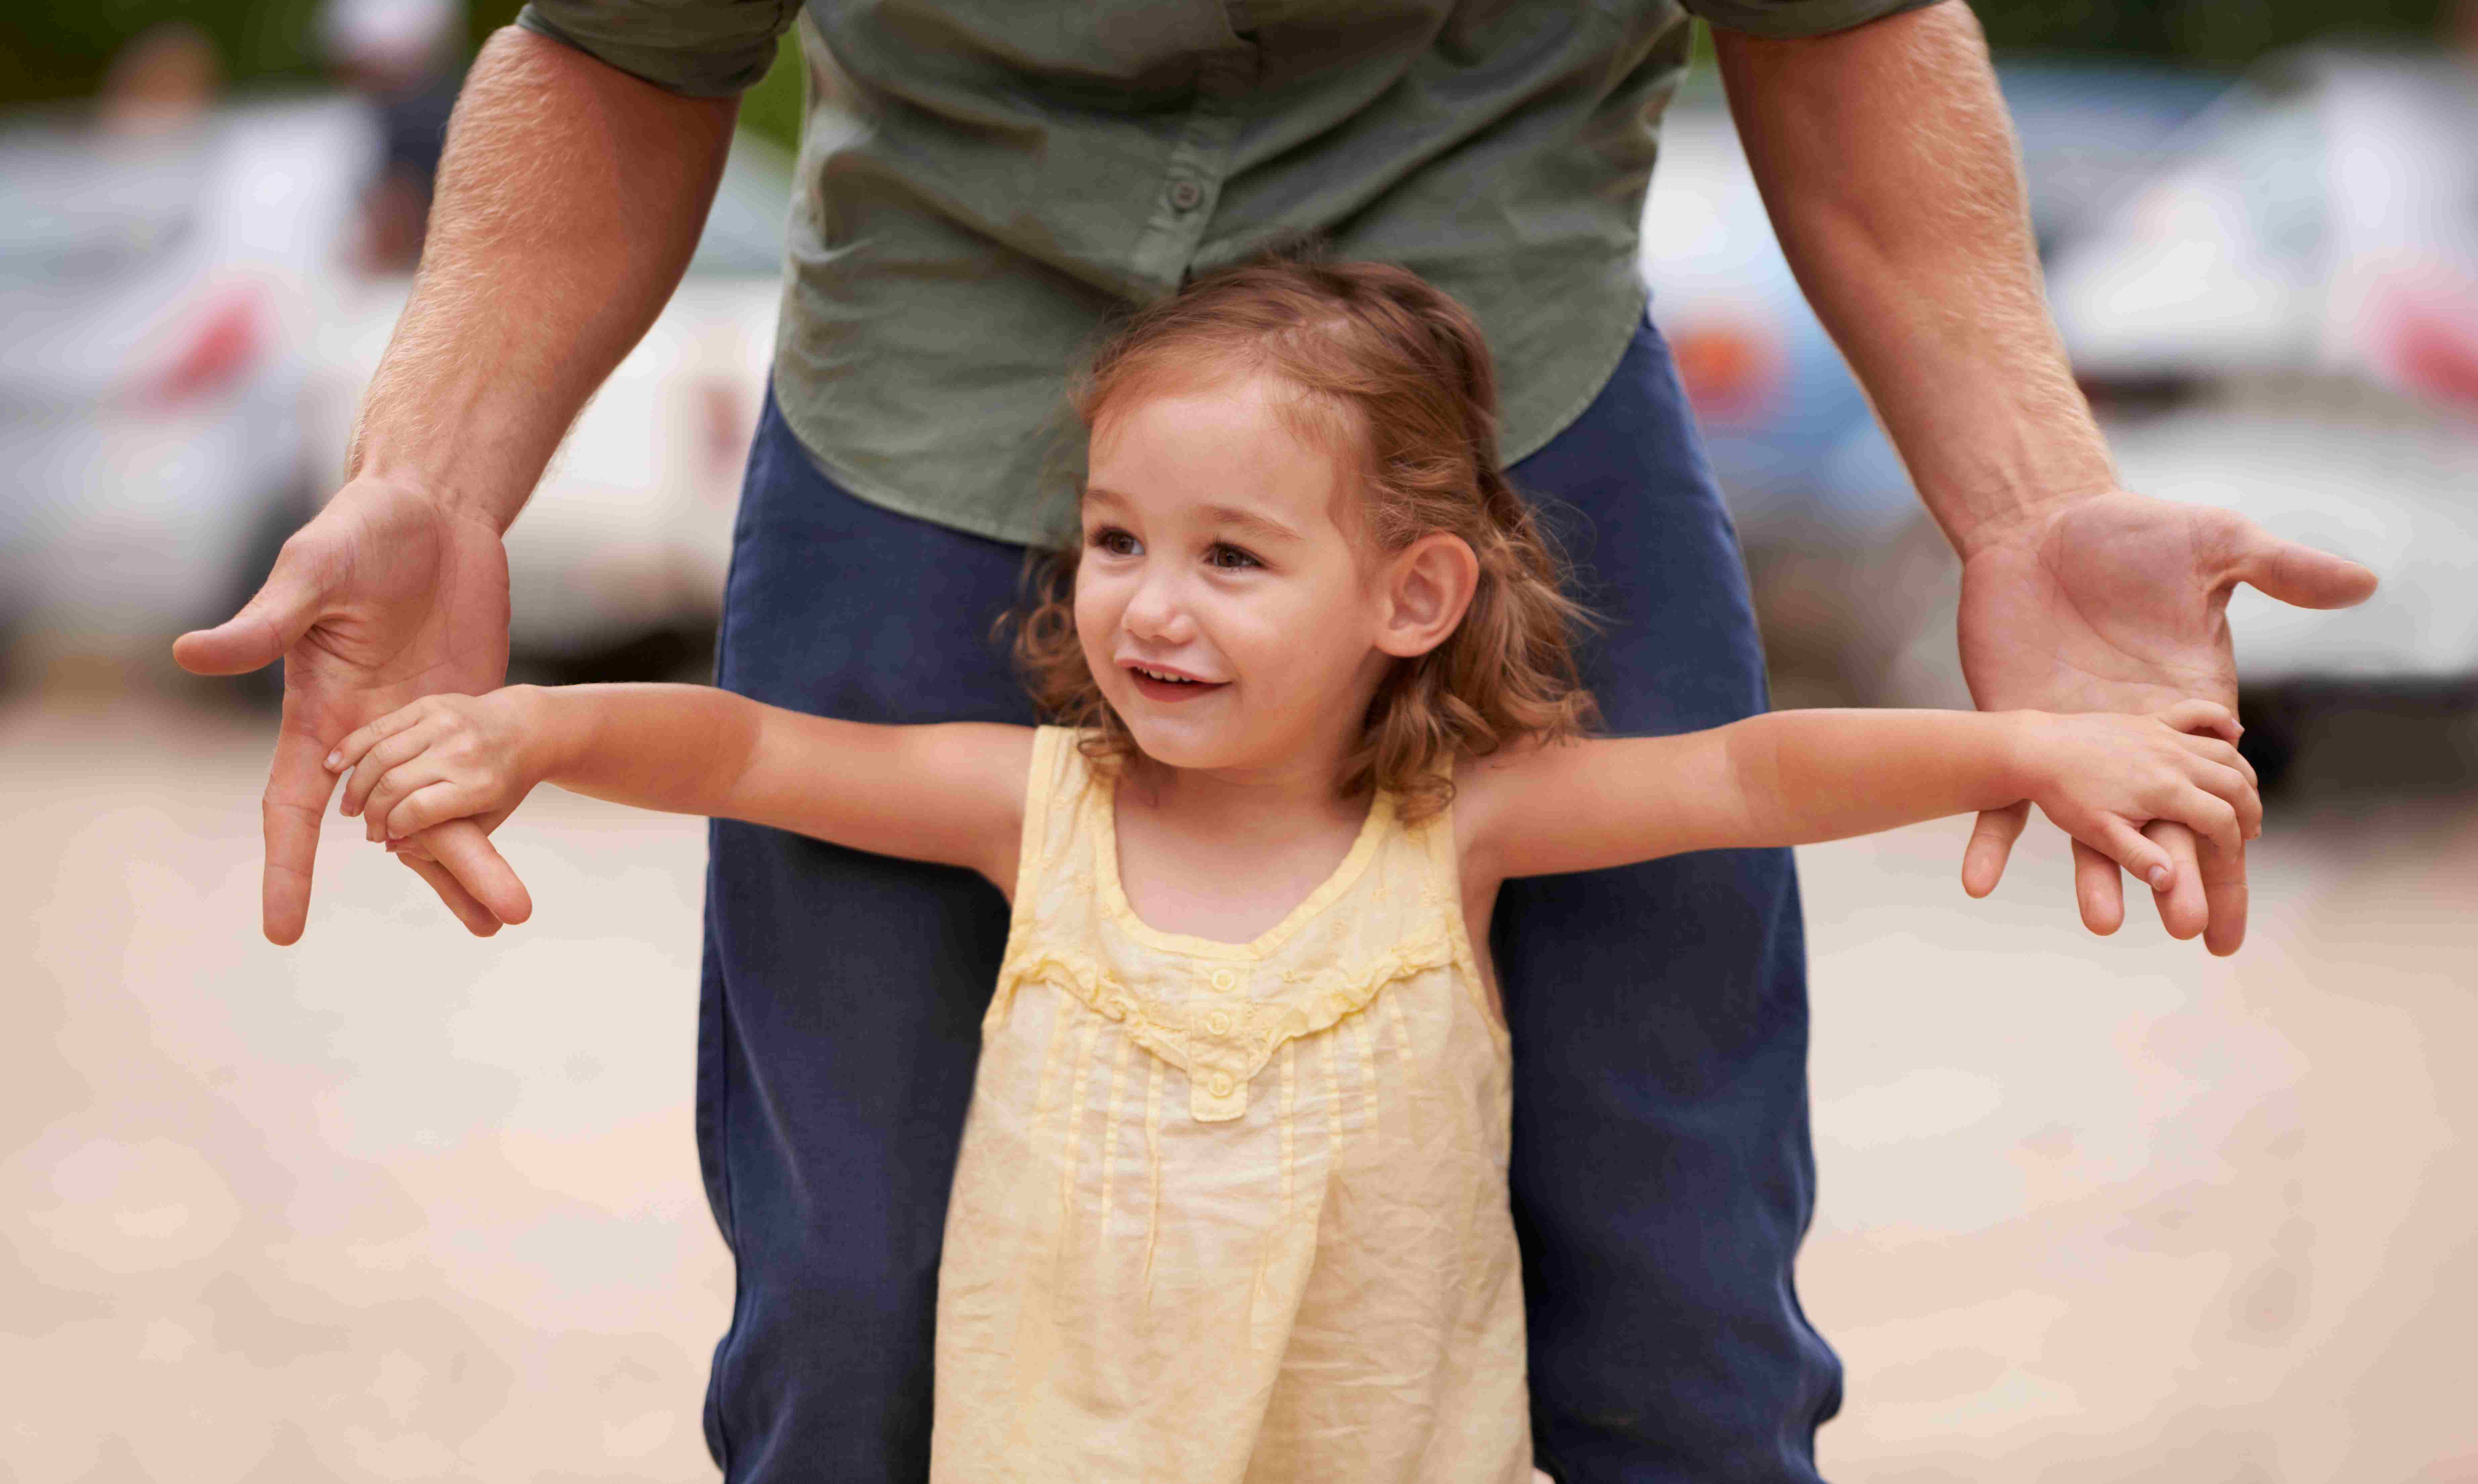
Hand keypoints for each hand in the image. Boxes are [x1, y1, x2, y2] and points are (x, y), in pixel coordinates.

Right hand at [172, 476, 531, 942]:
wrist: (431, 509)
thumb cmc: (358, 531)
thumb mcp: (312, 572)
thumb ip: (264, 622)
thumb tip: (189, 653)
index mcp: (320, 715)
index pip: (294, 808)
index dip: (289, 866)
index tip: (284, 932)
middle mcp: (368, 735)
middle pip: (397, 824)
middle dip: (438, 874)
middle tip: (485, 925)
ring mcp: (422, 729)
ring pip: (445, 811)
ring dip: (477, 859)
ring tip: (509, 913)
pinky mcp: (467, 710)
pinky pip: (480, 777)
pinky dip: (498, 815)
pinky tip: (518, 859)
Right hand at [328, 689, 548, 843]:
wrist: (524, 729)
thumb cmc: (504, 782)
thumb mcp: (488, 820)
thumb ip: (445, 840)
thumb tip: (393, 847)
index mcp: (479, 785)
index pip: (418, 810)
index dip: (393, 827)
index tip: (386, 837)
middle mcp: (460, 752)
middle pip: (393, 785)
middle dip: (372, 813)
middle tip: (369, 829)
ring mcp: (442, 724)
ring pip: (379, 756)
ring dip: (356, 786)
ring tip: (350, 807)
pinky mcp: (427, 705)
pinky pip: (378, 727)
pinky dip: (351, 747)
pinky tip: (333, 766)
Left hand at [1956, 490, 2375, 952]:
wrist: (2041, 524)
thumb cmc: (2133, 531)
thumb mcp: (2215, 542)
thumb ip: (2283, 568)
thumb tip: (2365, 583)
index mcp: (2190, 713)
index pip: (2221, 795)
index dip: (2234, 844)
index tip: (2241, 886)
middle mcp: (2137, 742)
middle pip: (2165, 825)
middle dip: (2180, 878)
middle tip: (2193, 930)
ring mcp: (2078, 742)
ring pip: (2089, 824)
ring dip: (2096, 873)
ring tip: (2102, 920)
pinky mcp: (2020, 728)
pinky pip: (1999, 795)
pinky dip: (1988, 839)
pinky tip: (1975, 881)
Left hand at [2008, 701, 2261, 894]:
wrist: (2036, 750)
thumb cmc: (2065, 796)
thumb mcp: (2099, 834)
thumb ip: (2137, 857)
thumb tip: (2169, 879)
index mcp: (2166, 791)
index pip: (2220, 821)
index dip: (2231, 843)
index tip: (2230, 855)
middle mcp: (2174, 759)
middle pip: (2234, 785)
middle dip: (2249, 811)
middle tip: (2249, 832)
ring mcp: (2165, 735)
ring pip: (2224, 752)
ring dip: (2242, 776)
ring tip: (2245, 799)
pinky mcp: (2152, 720)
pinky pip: (2197, 712)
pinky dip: (2221, 720)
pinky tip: (2235, 732)